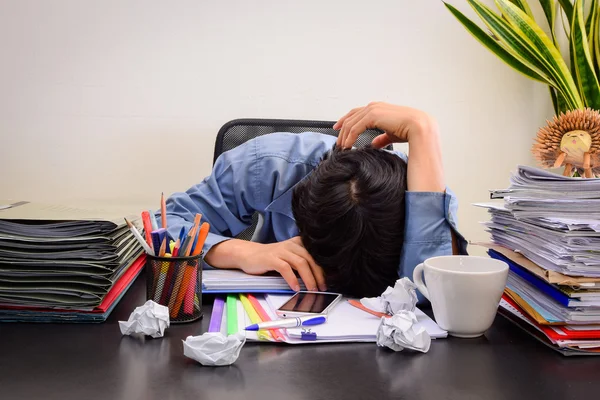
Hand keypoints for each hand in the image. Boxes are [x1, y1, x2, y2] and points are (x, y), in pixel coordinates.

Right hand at [205, 237, 325, 291]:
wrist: (248, 254)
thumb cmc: (270, 259)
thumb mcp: (288, 258)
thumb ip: (301, 264)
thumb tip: (318, 278)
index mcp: (298, 243)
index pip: (316, 255)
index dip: (324, 268)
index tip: (330, 280)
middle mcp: (291, 245)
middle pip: (311, 259)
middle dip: (319, 275)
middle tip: (323, 287)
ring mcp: (281, 251)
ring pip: (301, 263)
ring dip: (309, 278)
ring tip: (312, 289)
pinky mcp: (271, 258)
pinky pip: (285, 268)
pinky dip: (292, 279)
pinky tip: (295, 288)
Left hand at [334, 101, 444, 191]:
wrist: (419, 127)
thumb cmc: (409, 130)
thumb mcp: (391, 134)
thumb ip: (381, 138)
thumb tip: (375, 144)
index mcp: (378, 108)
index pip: (356, 113)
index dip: (346, 121)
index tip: (338, 129)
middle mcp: (373, 106)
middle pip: (351, 117)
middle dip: (342, 130)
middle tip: (338, 142)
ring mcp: (372, 109)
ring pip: (351, 123)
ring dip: (344, 136)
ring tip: (342, 147)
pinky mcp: (372, 116)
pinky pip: (355, 128)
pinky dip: (349, 137)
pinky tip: (347, 146)